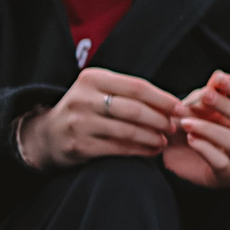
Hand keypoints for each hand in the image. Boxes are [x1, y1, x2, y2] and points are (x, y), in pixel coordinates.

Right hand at [17, 69, 180, 169]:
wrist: (48, 135)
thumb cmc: (86, 110)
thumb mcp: (100, 91)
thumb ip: (130, 93)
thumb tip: (173, 103)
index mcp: (93, 78)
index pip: (137, 87)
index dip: (164, 99)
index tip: (181, 108)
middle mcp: (83, 98)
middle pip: (134, 109)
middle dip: (160, 119)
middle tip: (175, 127)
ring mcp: (79, 123)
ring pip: (128, 130)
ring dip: (153, 137)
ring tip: (165, 140)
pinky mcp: (79, 145)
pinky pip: (118, 148)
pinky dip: (140, 150)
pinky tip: (152, 150)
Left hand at [162, 71, 229, 189]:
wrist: (174, 156)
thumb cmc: (192, 126)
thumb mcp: (196, 106)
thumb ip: (208, 93)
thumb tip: (217, 78)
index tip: (218, 79)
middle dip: (227, 106)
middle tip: (204, 96)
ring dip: (209, 129)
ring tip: (186, 123)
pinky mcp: (225, 176)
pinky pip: (222, 163)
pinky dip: (205, 149)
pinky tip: (190, 139)